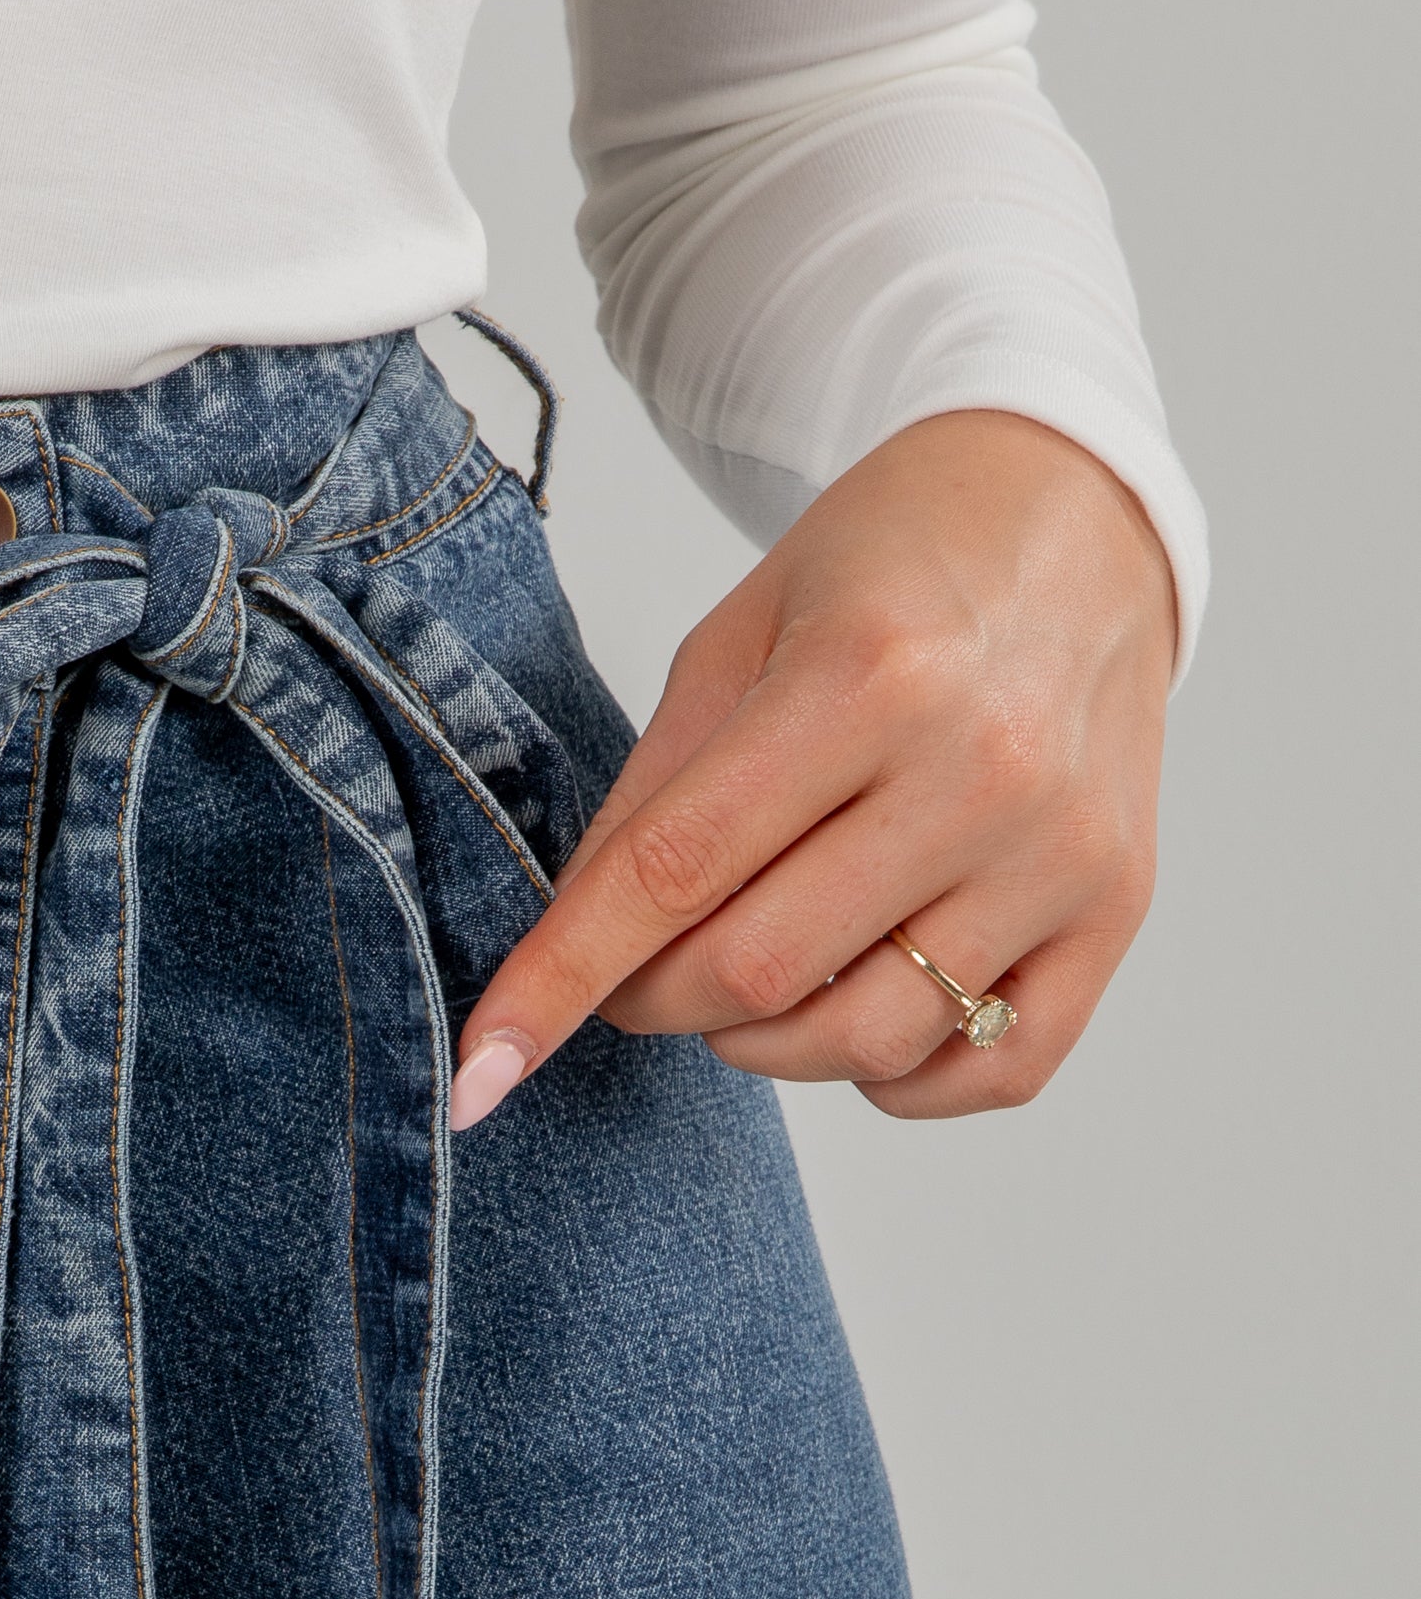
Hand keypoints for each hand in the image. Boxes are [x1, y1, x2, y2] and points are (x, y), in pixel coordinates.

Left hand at [448, 410, 1175, 1129]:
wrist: (1076, 522)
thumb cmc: (891, 574)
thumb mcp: (735, 639)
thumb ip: (652, 800)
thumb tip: (573, 955)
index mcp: (869, 675)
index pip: (675, 871)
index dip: (563, 980)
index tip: (483, 1067)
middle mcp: (982, 768)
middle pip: (759, 972)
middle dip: (660, 1000)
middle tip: (646, 967)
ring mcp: (1061, 850)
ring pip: (863, 1040)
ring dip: (765, 1042)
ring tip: (752, 975)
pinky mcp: (1116, 909)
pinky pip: (987, 1069)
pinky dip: (895, 1077)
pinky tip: (860, 1003)